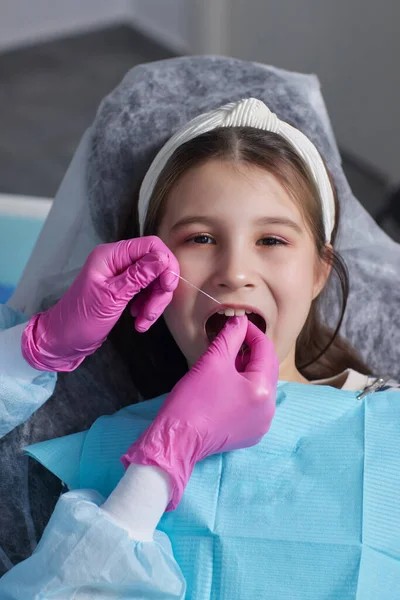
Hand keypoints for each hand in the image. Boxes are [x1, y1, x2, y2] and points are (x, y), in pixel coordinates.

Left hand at [22, 236, 178, 370]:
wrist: (64, 341)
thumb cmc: (80, 319)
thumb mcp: (112, 297)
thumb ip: (138, 276)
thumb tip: (163, 259)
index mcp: (111, 255)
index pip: (150, 245)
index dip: (165, 263)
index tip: (168, 286)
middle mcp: (117, 261)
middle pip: (155, 265)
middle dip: (160, 290)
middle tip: (152, 312)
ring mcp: (121, 276)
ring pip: (154, 281)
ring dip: (154, 303)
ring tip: (143, 322)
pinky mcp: (124, 290)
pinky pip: (146, 293)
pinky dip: (147, 307)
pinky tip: (139, 321)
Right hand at [122, 316, 278, 509]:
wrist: (177, 440)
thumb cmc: (193, 400)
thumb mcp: (212, 361)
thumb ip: (230, 336)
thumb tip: (239, 321)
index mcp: (263, 391)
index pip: (266, 350)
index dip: (252, 332)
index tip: (238, 323)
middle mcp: (269, 410)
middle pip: (266, 368)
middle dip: (251, 351)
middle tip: (233, 339)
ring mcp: (261, 424)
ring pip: (260, 386)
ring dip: (248, 369)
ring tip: (228, 360)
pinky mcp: (250, 433)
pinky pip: (253, 403)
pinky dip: (244, 389)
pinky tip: (227, 383)